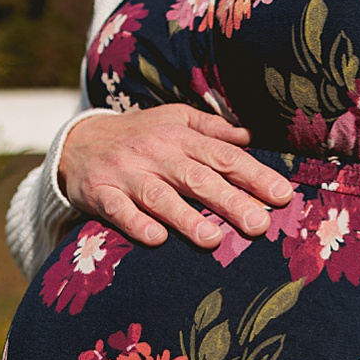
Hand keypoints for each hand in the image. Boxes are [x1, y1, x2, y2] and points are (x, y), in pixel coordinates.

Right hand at [58, 105, 293, 247]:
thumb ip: (212, 129)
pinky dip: (136, 224)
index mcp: (181, 137)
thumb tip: (250, 137)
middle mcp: (157, 154)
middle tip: (258, 224)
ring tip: (213, 239)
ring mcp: (128, 174)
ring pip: (160, 196)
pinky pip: (119, 210)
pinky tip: (157, 239)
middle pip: (198, 178)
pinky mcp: (100, 193)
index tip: (282, 195)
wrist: (77, 142)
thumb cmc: (139, 135)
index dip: (254, 175)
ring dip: (186, 218)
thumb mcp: (175, 120)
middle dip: (230, 200)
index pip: (224, 156)